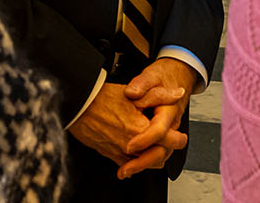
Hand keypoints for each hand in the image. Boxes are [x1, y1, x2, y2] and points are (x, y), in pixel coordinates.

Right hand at [68, 81, 184, 166]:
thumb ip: (159, 95)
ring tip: (156, 144)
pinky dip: (136, 160)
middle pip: (158, 157)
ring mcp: (119, 152)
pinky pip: (128, 165)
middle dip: (166, 150)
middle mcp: (130, 145)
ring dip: (152, 156)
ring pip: (144, 163)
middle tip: (172, 142)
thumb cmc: (101, 98)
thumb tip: (178, 94)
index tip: (181, 136)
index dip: (178, 139)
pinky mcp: (110, 155)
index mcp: (139, 129)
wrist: (78, 106)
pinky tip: (137, 149)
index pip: (167, 141)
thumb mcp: (134, 93)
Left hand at [114, 58, 199, 178]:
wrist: (178, 75)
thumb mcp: (151, 75)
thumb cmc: (165, 76)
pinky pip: (156, 153)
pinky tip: (127, 163)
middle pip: (163, 151)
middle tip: (125, 169)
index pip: (159, 130)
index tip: (127, 146)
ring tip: (124, 170)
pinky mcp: (164, 136)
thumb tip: (131, 93)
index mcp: (169, 111)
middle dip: (144, 162)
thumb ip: (141, 84)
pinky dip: (143, 160)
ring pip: (160, 156)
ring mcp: (169, 132)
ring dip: (142, 164)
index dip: (144, 140)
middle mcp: (171, 125)